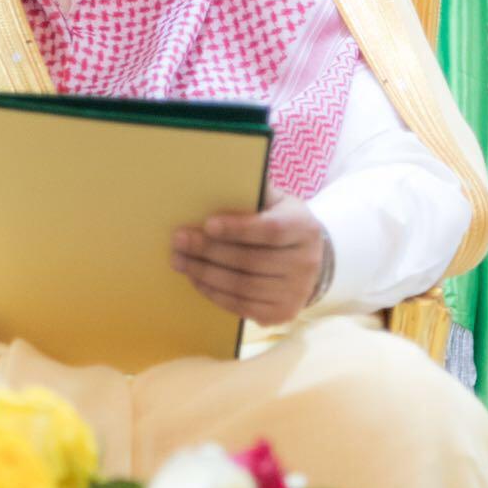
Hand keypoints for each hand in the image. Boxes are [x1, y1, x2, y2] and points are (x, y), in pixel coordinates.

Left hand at [169, 188, 331, 326]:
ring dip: (205, 274)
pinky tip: (195, 279)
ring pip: (243, 286)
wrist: (307, 258)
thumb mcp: (276, 201)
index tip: (207, 224)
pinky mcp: (282, 313)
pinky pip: (242, 306)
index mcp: (304, 228)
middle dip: (209, 251)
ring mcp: (295, 292)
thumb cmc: (280, 221)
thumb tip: (215, 175)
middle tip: (179, 241)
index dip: (238, 228)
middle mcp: (305, 263)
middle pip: (251, 261)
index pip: (271, 230)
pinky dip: (214, 293)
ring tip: (179, 261)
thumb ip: (255, 192)